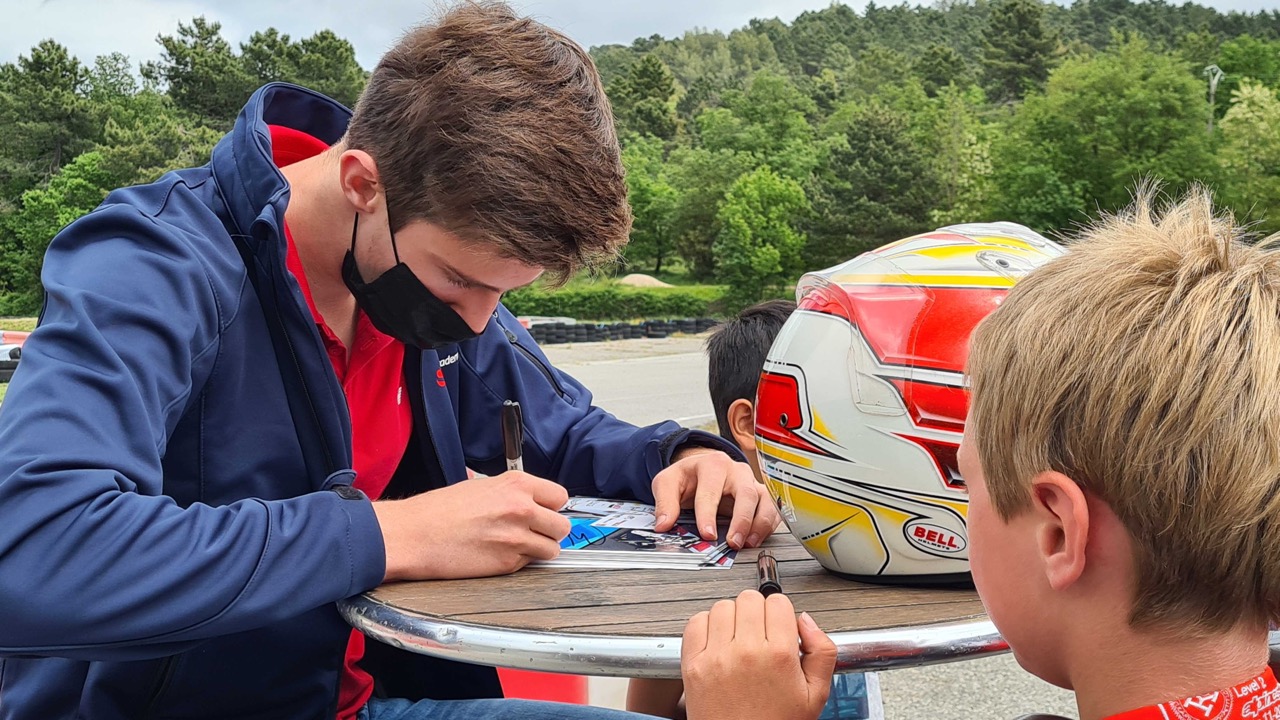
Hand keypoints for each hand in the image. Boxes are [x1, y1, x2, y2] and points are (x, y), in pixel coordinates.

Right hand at [373, 472, 570, 580]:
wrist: (414, 534)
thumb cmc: (438, 510)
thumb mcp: (480, 485)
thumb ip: (510, 493)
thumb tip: (529, 500)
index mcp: (517, 484)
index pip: (560, 497)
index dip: (551, 507)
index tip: (544, 512)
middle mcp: (522, 509)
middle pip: (562, 526)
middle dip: (549, 531)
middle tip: (533, 532)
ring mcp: (516, 538)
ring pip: (552, 550)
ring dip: (539, 550)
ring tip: (516, 546)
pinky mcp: (507, 564)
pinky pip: (528, 565)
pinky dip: (519, 563)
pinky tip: (498, 555)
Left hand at [652, 448, 779, 548]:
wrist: (700, 469)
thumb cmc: (686, 477)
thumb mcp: (667, 483)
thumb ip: (664, 503)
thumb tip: (663, 525)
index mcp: (712, 464)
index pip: (711, 490)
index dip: (708, 514)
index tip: (707, 534)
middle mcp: (736, 471)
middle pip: (745, 493)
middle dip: (741, 520)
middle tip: (733, 543)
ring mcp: (751, 481)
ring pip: (764, 500)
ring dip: (759, 523)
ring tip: (749, 544)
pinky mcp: (760, 494)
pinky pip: (772, 508)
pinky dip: (768, 525)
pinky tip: (757, 539)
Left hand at [681, 591, 836, 719]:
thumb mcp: (816, 696)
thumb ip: (822, 652)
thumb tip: (806, 621)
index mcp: (778, 656)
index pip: (778, 602)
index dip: (781, 612)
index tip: (779, 626)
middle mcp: (746, 652)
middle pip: (749, 598)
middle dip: (758, 612)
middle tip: (760, 633)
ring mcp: (716, 656)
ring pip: (723, 606)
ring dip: (732, 616)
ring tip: (739, 638)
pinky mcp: (693, 664)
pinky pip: (696, 622)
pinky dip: (706, 625)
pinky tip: (718, 641)